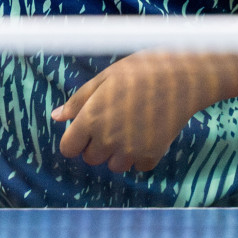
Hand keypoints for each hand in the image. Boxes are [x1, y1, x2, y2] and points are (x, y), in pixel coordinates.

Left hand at [51, 52, 210, 172]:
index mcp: (91, 119)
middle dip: (96, 144)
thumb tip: (56, 117)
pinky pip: (137, 166)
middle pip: (90, 158)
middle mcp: (108, 139)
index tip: (85, 129)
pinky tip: (147, 132)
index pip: (68, 149)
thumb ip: (78, 101)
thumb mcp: (103, 79)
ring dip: (118, 152)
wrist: (181, 78)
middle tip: (113, 121)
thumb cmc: (139, 71)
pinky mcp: (152, 156)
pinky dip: (140, 155)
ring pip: (114, 165)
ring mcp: (130, 151)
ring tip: (131, 126)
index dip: (74, 139)